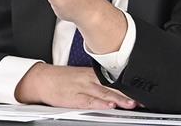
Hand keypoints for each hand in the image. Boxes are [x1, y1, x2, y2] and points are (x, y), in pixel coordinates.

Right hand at [15, 63, 136, 108]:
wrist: (40, 80)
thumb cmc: (61, 79)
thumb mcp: (80, 75)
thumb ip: (96, 81)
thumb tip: (115, 89)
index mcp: (90, 73)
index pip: (112, 79)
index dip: (126, 85)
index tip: (139, 89)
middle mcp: (87, 79)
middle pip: (110, 86)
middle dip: (126, 93)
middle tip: (140, 98)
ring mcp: (80, 89)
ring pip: (102, 93)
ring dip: (117, 99)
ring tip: (130, 103)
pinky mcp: (73, 98)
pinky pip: (89, 101)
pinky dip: (99, 103)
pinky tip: (109, 106)